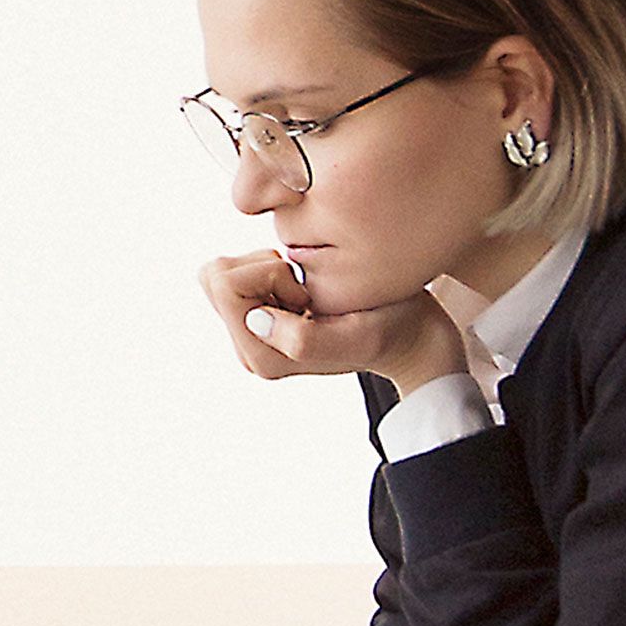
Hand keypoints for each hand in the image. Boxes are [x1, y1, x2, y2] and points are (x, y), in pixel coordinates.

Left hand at [203, 241, 378, 383]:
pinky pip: (241, 270)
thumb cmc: (389, 331)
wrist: (409, 335)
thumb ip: (303, 338)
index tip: (306, 292)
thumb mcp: (355, 335)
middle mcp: (249, 349)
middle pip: (217, 276)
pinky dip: (275, 267)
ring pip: (226, 270)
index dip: (269, 272)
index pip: (225, 286)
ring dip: (272, 267)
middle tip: (306, 291)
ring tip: (310, 292)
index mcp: (262, 358)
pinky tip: (306, 290)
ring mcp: (252, 332)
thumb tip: (253, 318)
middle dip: (264, 268)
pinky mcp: (259, 315)